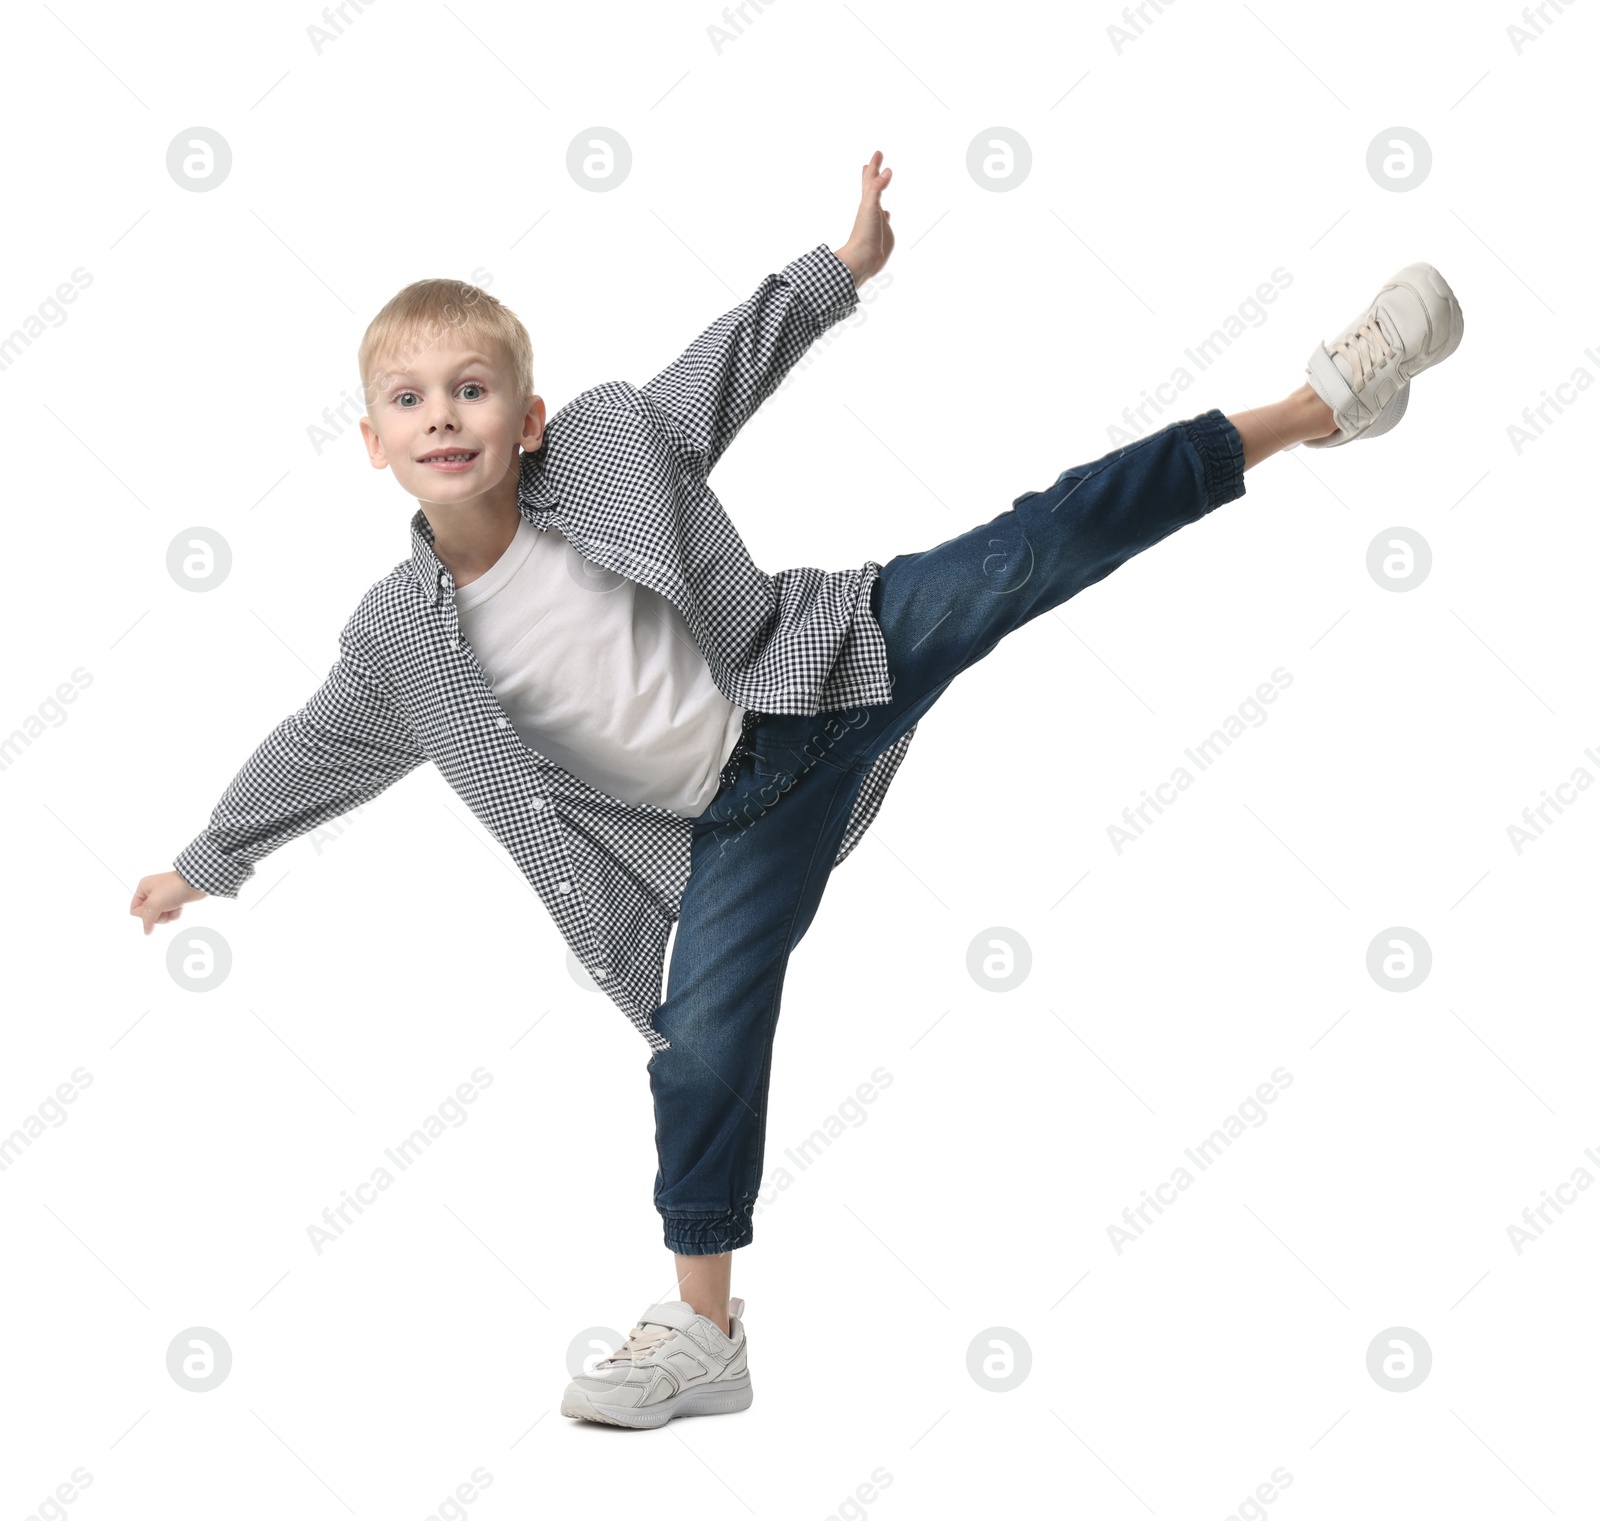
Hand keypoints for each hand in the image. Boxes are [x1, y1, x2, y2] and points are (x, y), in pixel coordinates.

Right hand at [130, 870, 208, 935]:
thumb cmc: (174, 888)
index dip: (143, 914)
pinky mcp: (174, 901)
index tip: (153, 910)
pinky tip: (180, 906)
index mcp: (143, 888)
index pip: (135, 909)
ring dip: (167, 915)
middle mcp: (152, 892)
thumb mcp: (155, 903)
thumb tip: (146, 931)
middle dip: (158, 915)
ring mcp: (163, 897)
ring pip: (159, 916)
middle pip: (148, 915)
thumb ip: (148, 919)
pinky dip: (175, 913)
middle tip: (165, 908)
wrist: (195, 883)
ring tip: (173, 906)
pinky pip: (170, 914)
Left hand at [834, 150, 893, 287]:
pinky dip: (885, 213)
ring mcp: (877, 220)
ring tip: (881, 183)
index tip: (878, 153)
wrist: (862, 259)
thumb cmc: (864, 233)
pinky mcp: (883, 233)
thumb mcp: (870, 206)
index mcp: (867, 201)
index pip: (871, 179)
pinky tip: (886, 213)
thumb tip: (887, 172)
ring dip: (879, 191)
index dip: (874, 166)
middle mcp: (871, 208)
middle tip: (876, 160)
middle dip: (874, 172)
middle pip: (872, 186)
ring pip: (878, 201)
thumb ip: (878, 188)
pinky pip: (884, 219)